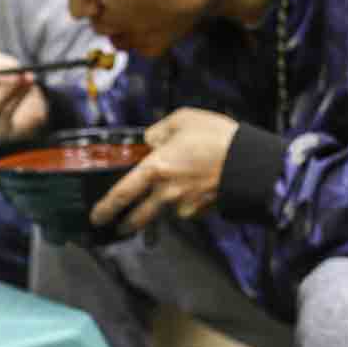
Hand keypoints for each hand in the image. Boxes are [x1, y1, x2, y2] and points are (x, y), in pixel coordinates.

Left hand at [91, 108, 239, 232]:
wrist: (251, 162)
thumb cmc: (216, 137)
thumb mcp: (183, 119)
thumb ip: (159, 131)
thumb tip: (150, 142)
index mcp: (155, 169)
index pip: (121, 194)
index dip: (105, 208)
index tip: (97, 217)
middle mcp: (166, 193)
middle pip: (139, 217)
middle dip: (126, 224)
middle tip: (120, 227)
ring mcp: (185, 205)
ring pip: (164, 213)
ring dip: (158, 212)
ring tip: (162, 202)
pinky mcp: (202, 211)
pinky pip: (186, 210)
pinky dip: (184, 204)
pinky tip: (194, 189)